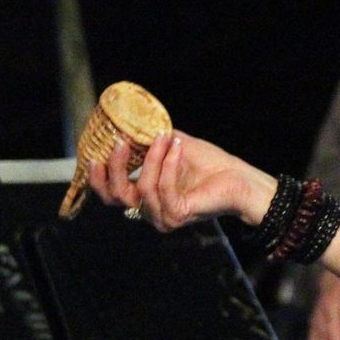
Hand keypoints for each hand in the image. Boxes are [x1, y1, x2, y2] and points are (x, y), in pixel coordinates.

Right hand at [88, 131, 274, 231]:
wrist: (242, 179)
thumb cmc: (212, 164)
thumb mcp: (175, 146)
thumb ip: (151, 139)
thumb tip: (128, 123)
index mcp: (146, 198)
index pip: (111, 195)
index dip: (99, 177)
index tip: (97, 152)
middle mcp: (150, 211)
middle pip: (115, 197)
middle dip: (115, 169)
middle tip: (121, 143)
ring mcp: (162, 217)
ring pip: (142, 187)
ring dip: (153, 159)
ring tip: (167, 138)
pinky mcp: (176, 216)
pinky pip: (163, 188)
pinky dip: (169, 165)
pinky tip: (179, 148)